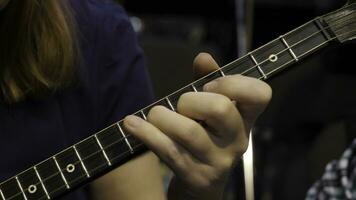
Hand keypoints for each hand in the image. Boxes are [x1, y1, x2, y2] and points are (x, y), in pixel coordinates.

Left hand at [123, 53, 271, 199]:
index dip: (234, 83)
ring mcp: (219, 162)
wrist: (200, 186)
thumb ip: (207, 82)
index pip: (260, 95)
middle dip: (190, 100)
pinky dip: (145, 132)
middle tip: (180, 106)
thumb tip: (203, 58)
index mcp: (245, 120)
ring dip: (162, 117)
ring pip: (188, 131)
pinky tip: (132, 123)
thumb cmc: (203, 139)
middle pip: (220, 108)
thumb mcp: (208, 111)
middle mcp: (237, 141)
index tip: (210, 85)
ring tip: (154, 116)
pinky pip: (168, 150)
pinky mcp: (196, 177)